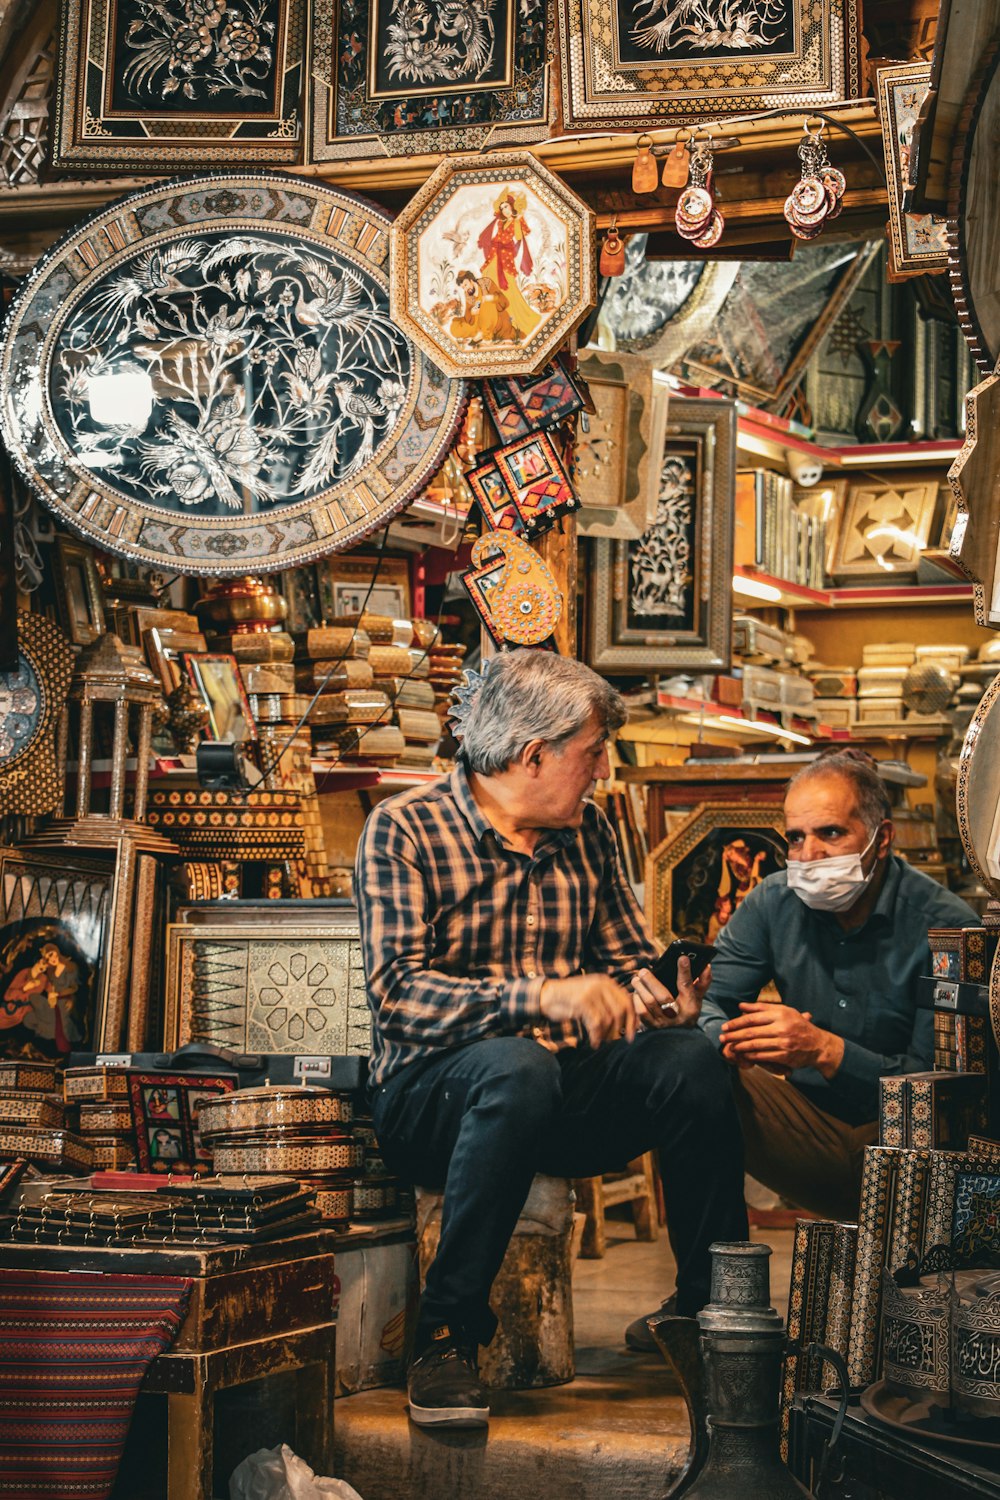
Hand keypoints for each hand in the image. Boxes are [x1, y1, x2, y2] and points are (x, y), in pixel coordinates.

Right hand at [539, 974, 636, 1047]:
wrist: (546, 995)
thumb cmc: (570, 999)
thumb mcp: (592, 995)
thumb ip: (607, 1002)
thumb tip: (628, 1022)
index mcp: (606, 982)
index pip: (627, 1000)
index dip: (632, 1018)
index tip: (632, 1033)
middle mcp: (601, 984)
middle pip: (621, 1010)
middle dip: (623, 1029)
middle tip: (619, 1041)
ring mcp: (591, 992)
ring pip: (608, 1019)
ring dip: (606, 1035)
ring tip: (600, 1041)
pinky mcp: (581, 1002)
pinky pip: (596, 1024)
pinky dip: (596, 1037)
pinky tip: (593, 1043)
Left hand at [630, 955, 708, 1030]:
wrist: (678, 1038)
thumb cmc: (687, 1012)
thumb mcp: (697, 999)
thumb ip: (702, 982)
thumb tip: (706, 966)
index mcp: (691, 1006)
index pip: (687, 986)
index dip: (685, 972)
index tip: (682, 958)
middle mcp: (678, 1016)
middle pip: (663, 996)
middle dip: (652, 981)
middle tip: (643, 971)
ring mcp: (664, 1023)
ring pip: (649, 1003)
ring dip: (641, 989)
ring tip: (636, 979)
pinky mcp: (651, 1027)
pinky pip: (641, 1012)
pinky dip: (636, 1000)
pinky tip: (636, 993)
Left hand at [719, 1002, 844, 1077]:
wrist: (818, 1045)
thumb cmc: (798, 1025)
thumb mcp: (784, 1011)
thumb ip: (762, 1008)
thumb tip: (741, 1006)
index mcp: (781, 1014)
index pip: (753, 1018)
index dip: (737, 1022)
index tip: (725, 1026)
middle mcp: (782, 1027)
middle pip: (751, 1032)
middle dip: (734, 1035)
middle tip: (722, 1037)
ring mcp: (783, 1043)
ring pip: (755, 1045)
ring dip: (739, 1047)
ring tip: (730, 1046)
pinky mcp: (785, 1056)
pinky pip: (763, 1056)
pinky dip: (751, 1056)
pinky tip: (743, 1055)